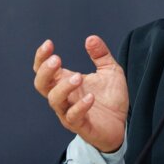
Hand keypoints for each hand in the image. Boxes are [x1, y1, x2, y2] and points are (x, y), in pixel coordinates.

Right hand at [33, 36, 127, 152]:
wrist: (122, 125)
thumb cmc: (110, 99)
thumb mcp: (110, 71)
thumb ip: (101, 55)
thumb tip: (91, 38)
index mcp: (65, 81)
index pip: (43, 69)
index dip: (41, 57)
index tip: (49, 43)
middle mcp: (63, 97)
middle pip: (41, 84)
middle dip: (45, 71)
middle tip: (57, 60)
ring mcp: (69, 112)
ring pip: (55, 100)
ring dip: (63, 88)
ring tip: (78, 78)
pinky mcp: (80, 125)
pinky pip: (73, 116)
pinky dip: (80, 106)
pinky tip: (91, 97)